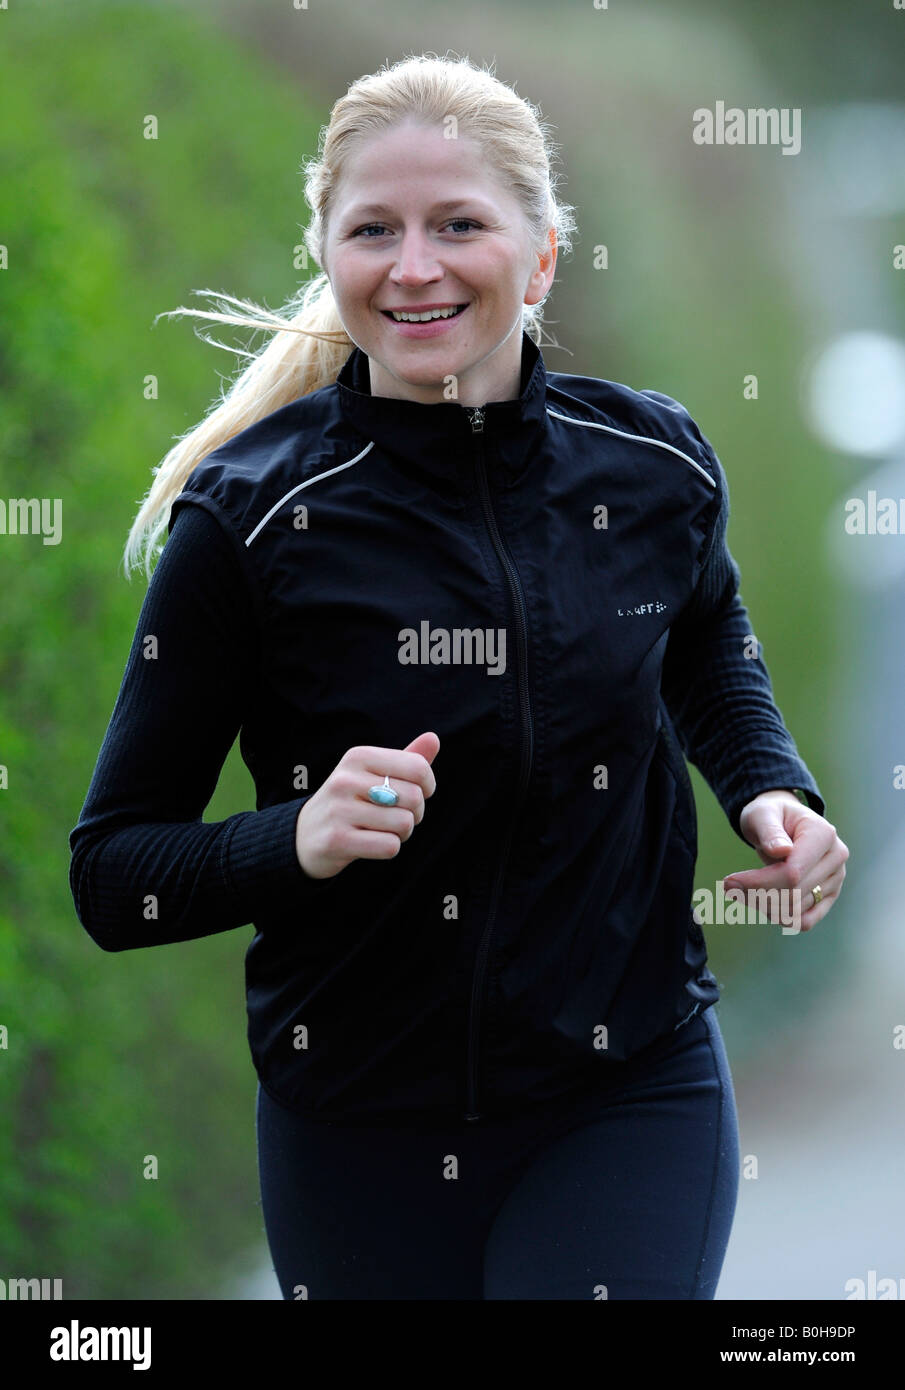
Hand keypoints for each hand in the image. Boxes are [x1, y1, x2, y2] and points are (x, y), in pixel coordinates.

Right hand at [294, 732, 439, 879]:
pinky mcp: (337, 840)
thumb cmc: (351, 801)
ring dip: (402, 833)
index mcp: (358, 757)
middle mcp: (346, 779)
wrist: (304, 834)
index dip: (427, 786)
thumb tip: (433, 738)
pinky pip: (389, 846)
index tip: (417, 793)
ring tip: (382, 829)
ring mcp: (339, 810)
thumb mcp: (374, 774)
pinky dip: (389, 848)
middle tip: (396, 816)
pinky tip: (372, 843)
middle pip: (414, 797)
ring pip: (404, 824)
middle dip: (415, 813)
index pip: (418, 767)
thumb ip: (407, 759)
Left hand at [723, 789, 848, 931]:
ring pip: (797, 910)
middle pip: (793, 894)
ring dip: (763, 906)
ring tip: (741, 890)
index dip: (758, 883)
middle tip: (728, 886)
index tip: (729, 881)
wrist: (783, 822)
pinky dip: (779, 917)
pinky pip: (804, 921)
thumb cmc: (770, 814)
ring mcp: (835, 879)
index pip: (793, 873)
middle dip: (755, 894)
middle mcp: (836, 858)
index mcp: (823, 835)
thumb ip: (770, 831)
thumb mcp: (762, 814)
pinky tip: (759, 902)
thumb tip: (782, 851)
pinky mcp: (828, 896)